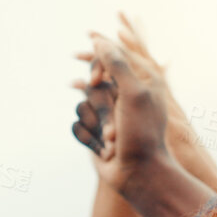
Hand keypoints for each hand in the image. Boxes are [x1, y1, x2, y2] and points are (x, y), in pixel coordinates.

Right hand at [72, 32, 178, 196]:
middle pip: (92, 83)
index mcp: (140, 81)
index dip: (97, 66)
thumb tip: (98, 40)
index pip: (109, 56)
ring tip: (112, 142)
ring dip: (95, 125)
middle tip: (115, 128)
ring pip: (81, 104)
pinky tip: (102, 150)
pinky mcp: (95, 132)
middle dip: (100, 107)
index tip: (96, 81)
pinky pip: (75, 124)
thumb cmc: (141, 135)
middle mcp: (123, 96)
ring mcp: (108, 115)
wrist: (137, 176)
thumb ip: (116, 64)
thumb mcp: (133, 94)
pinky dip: (87, 138)